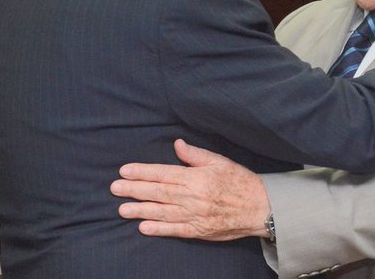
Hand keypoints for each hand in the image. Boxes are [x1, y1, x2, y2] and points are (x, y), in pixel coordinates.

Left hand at [110, 139, 270, 240]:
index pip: (163, 174)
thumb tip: (177, 144)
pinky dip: (159, 229)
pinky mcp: (199, 230)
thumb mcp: (219, 161)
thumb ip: (195, 154)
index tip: (124, 171)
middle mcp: (192, 197)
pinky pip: (175, 230)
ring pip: (162, 212)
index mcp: (196, 177)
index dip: (142, 172)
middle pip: (158, 193)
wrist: (260, 207)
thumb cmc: (239, 181)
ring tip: (122, 209)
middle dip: (135, 190)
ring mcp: (195, 215)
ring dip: (140, 210)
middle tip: (115, 188)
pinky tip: (143, 227)